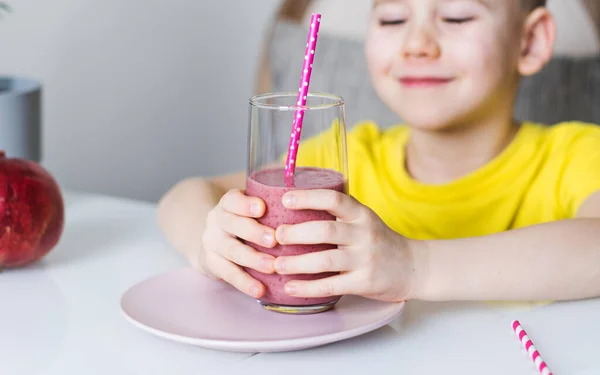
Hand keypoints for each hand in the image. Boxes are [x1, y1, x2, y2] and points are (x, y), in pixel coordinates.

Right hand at [200, 189, 276, 298]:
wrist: (216, 242)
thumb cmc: (245, 222)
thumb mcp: (251, 210)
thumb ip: (272, 207)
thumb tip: (310, 208)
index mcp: (228, 203)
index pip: (233, 199)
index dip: (245, 204)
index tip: (262, 208)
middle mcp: (216, 220)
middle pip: (232, 224)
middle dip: (253, 232)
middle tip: (274, 240)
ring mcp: (212, 242)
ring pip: (232, 250)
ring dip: (253, 259)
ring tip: (272, 267)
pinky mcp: (212, 264)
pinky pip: (229, 274)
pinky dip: (245, 283)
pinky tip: (260, 290)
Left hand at [273, 190, 420, 302]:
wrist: (412, 267)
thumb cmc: (379, 241)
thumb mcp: (364, 220)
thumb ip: (338, 213)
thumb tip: (294, 203)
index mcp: (361, 214)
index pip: (334, 199)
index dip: (308, 198)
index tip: (285, 200)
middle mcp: (364, 234)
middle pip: (325, 230)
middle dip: (296, 233)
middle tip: (276, 236)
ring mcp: (365, 259)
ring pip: (325, 260)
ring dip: (296, 263)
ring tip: (276, 264)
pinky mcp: (364, 283)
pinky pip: (331, 285)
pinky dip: (308, 287)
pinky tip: (290, 288)